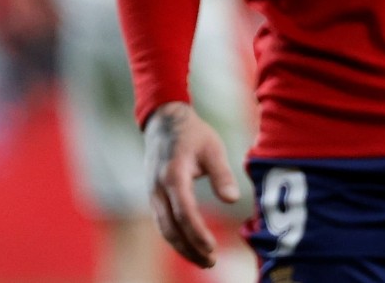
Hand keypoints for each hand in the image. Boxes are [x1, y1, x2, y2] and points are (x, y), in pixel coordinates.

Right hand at [143, 101, 240, 266]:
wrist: (164, 122)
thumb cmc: (192, 134)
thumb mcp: (212, 147)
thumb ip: (222, 173)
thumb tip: (232, 199)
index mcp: (172, 174)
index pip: (183, 211)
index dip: (197, 232)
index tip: (212, 248)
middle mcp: (158, 187)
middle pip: (170, 227)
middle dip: (189, 248)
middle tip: (210, 262)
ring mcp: (153, 193)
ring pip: (164, 228)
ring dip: (182, 247)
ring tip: (204, 261)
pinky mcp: (154, 196)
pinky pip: (162, 223)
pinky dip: (176, 238)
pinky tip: (192, 247)